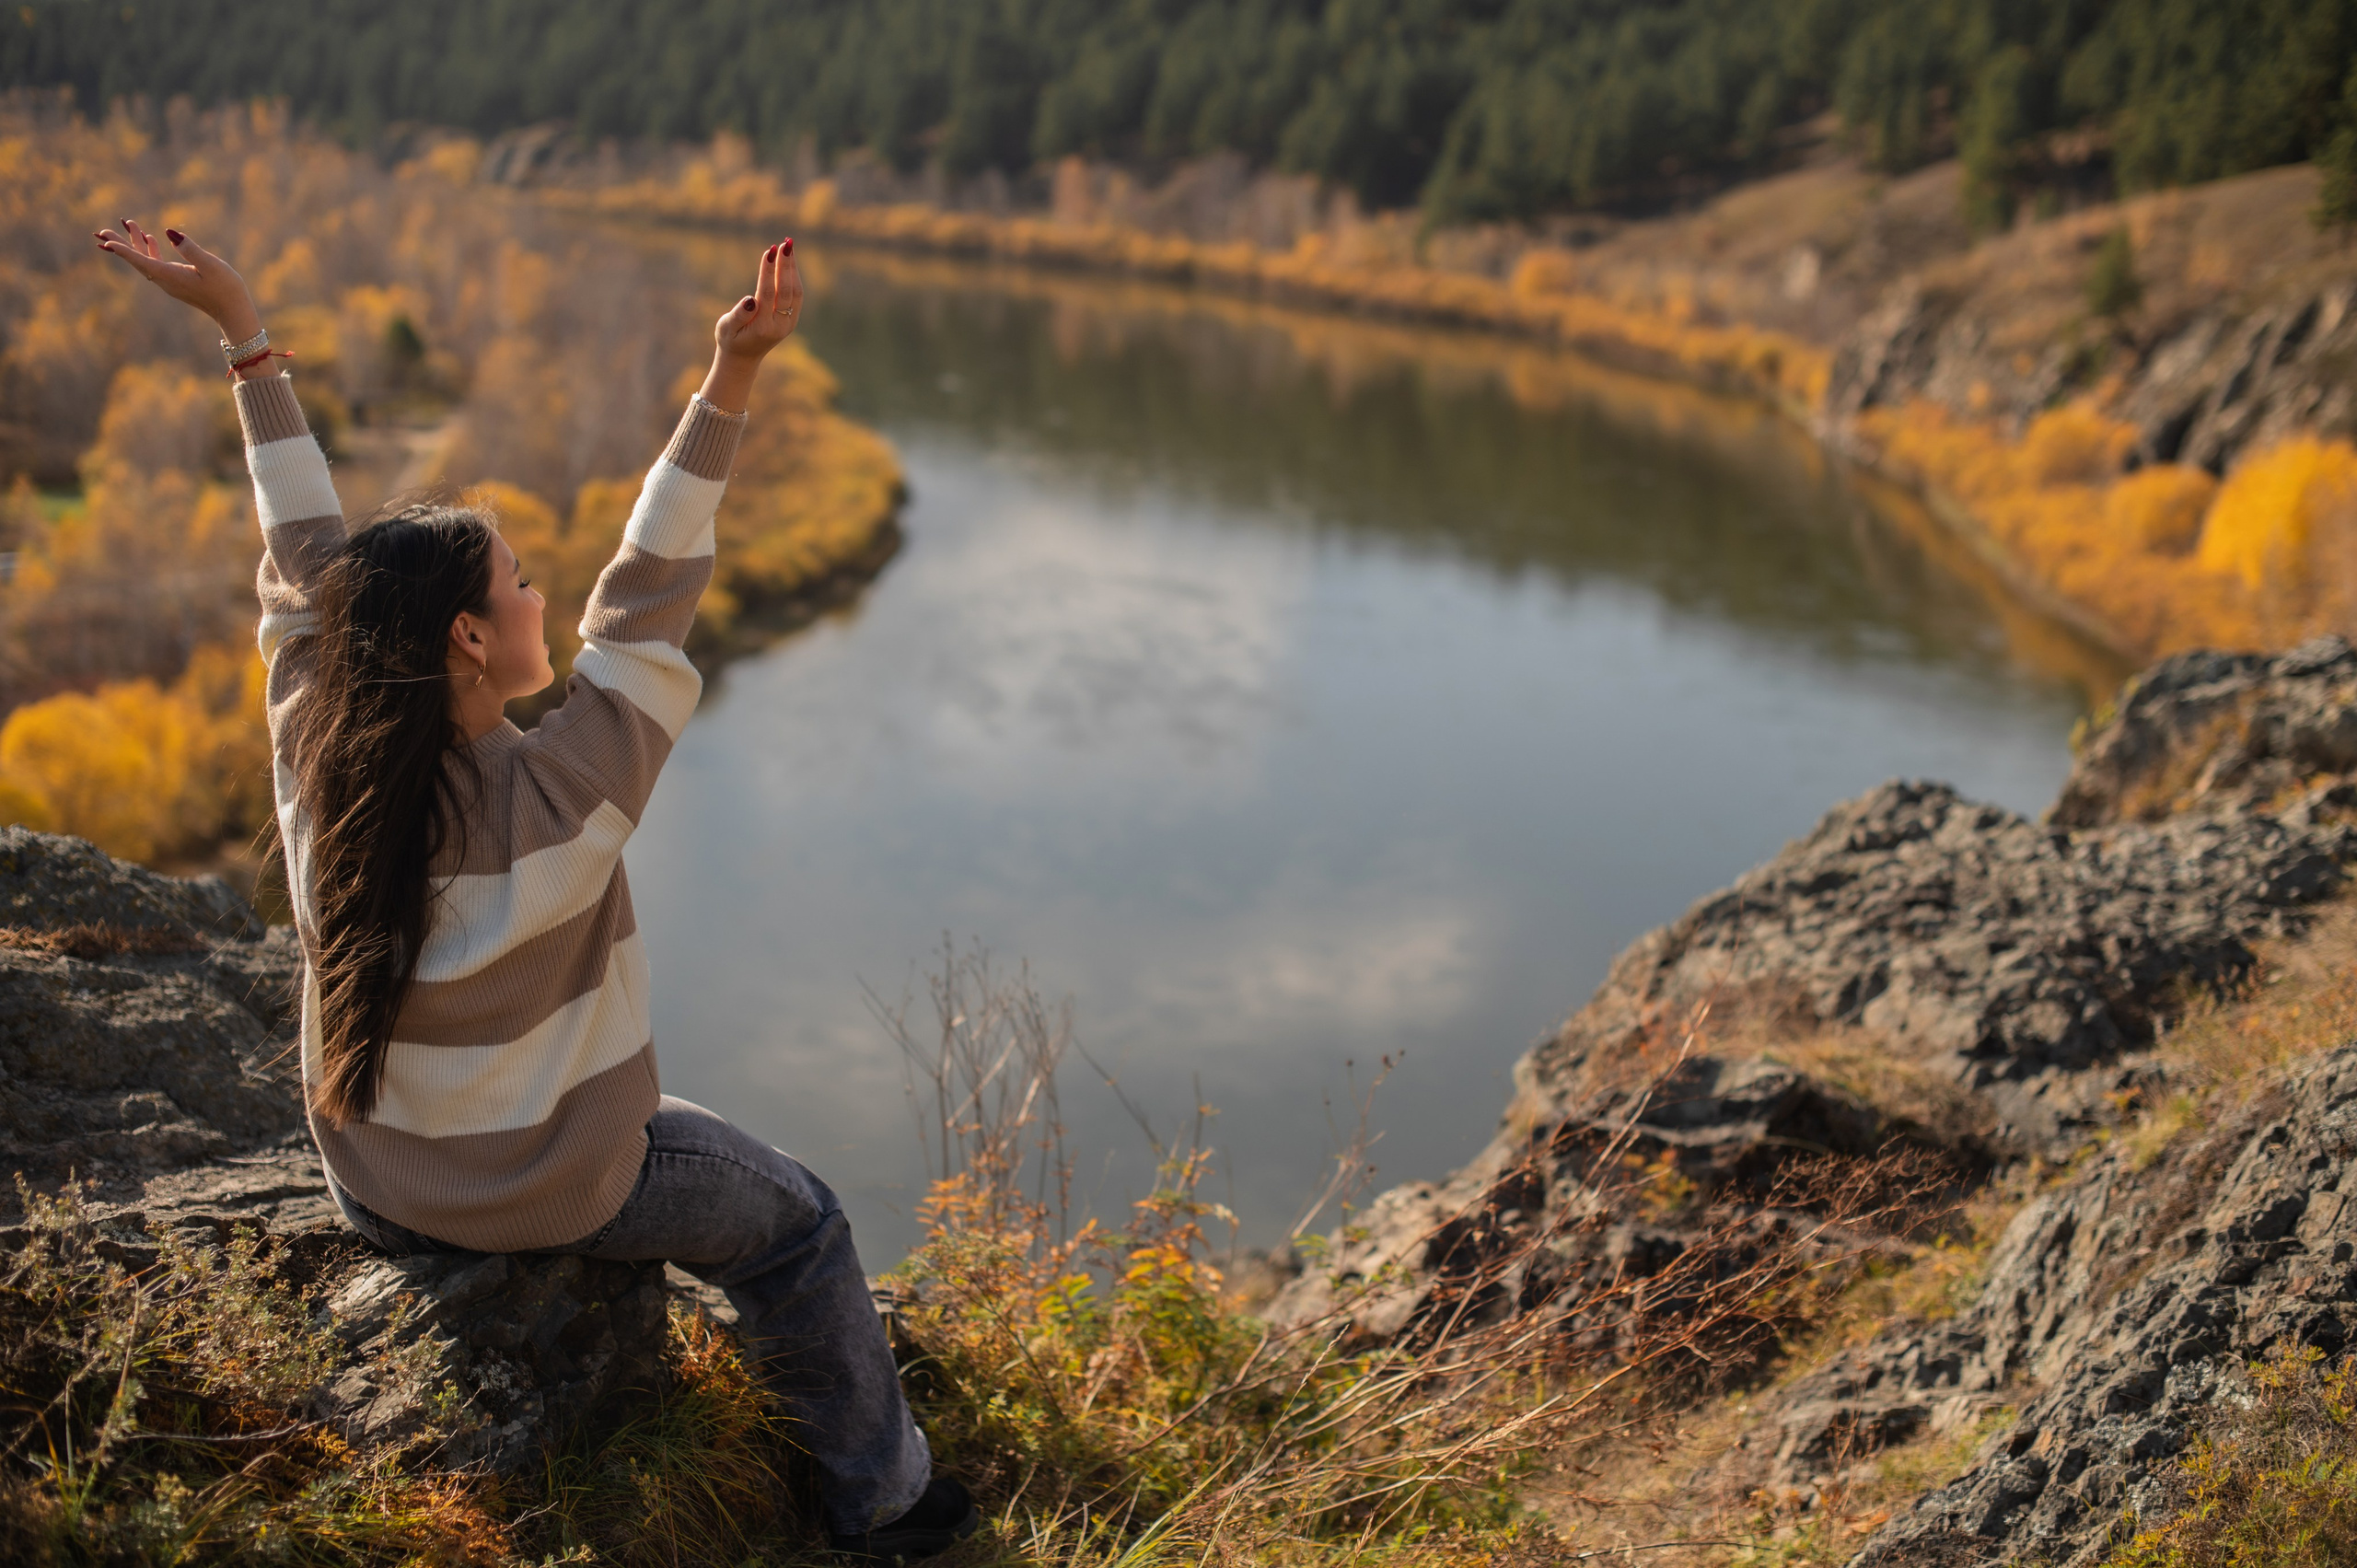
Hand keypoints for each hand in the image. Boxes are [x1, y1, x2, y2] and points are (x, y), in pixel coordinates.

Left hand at [93, 220, 262, 344]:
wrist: (234, 312)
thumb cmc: (226, 289)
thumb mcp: (211, 265)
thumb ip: (190, 248)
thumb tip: (170, 232)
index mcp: (171, 276)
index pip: (142, 261)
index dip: (123, 250)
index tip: (106, 241)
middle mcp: (166, 281)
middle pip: (137, 261)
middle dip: (121, 245)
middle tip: (101, 231)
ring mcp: (171, 282)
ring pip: (146, 261)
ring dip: (136, 244)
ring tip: (129, 225)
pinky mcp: (177, 282)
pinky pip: (155, 265)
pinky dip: (149, 251)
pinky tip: (151, 239)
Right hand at [714, 237, 800, 361]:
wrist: (743, 358)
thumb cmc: (730, 339)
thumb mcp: (726, 328)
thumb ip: (738, 315)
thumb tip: (751, 300)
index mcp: (762, 327)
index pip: (768, 294)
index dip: (769, 272)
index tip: (770, 251)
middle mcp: (779, 325)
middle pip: (787, 291)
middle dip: (786, 266)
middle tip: (785, 243)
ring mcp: (788, 323)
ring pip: (795, 292)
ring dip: (793, 268)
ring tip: (788, 246)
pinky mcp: (791, 319)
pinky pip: (796, 295)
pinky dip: (794, 276)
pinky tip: (789, 261)